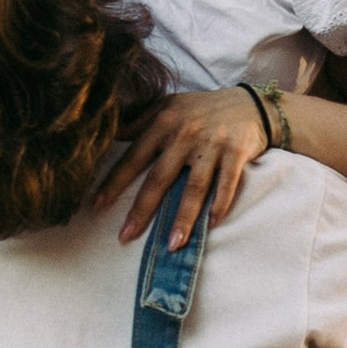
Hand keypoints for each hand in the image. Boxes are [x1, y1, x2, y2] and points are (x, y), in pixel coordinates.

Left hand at [99, 86, 268, 243]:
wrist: (250, 103)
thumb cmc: (202, 109)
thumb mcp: (169, 106)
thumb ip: (141, 120)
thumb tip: (110, 132)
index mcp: (164, 123)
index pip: (134, 157)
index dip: (114, 182)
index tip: (97, 205)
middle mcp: (185, 134)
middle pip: (159, 178)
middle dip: (141, 210)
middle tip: (125, 236)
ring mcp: (212, 144)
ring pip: (194, 188)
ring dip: (183, 219)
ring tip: (172, 244)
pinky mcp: (236, 152)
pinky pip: (227, 185)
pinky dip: (220, 205)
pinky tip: (211, 224)